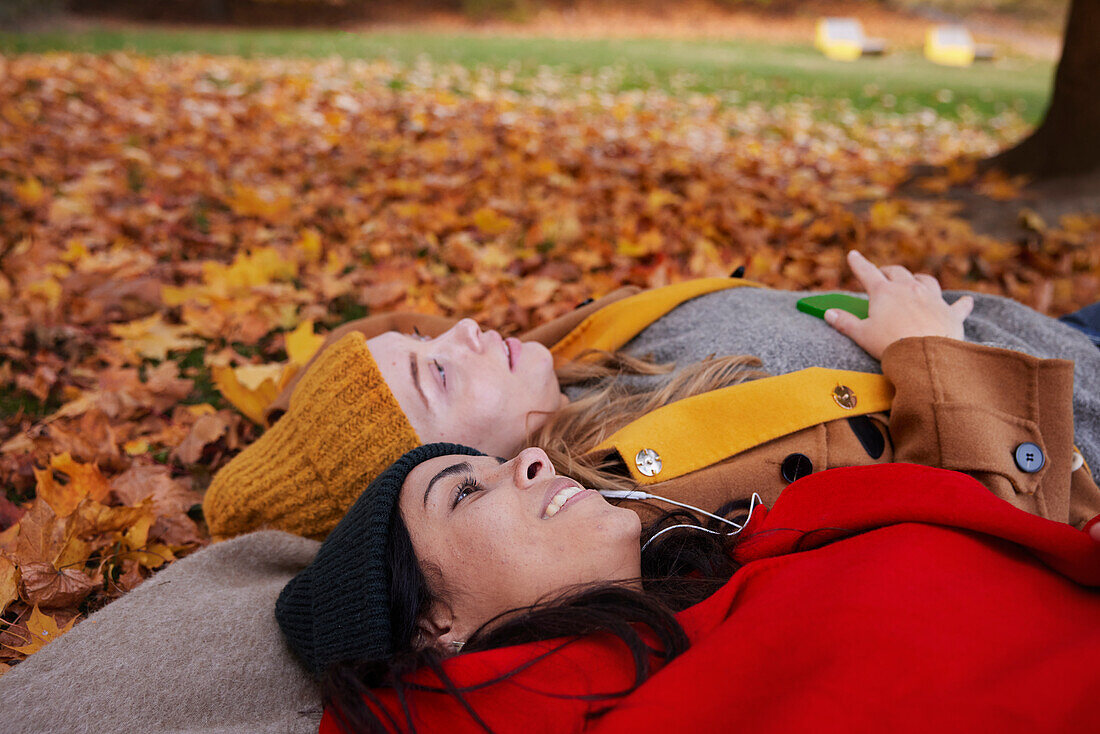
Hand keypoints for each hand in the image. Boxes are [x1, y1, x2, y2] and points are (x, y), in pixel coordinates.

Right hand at [824, 250, 973, 360]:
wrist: (925, 355)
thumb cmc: (890, 344)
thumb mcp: (861, 334)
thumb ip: (844, 323)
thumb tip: (828, 314)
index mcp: (884, 292)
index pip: (867, 272)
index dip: (858, 263)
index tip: (853, 255)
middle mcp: (909, 289)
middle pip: (898, 272)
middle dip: (889, 271)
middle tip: (884, 273)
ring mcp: (932, 298)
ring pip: (926, 280)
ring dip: (919, 280)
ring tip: (916, 282)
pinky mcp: (951, 313)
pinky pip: (960, 305)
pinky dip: (962, 304)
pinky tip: (966, 302)